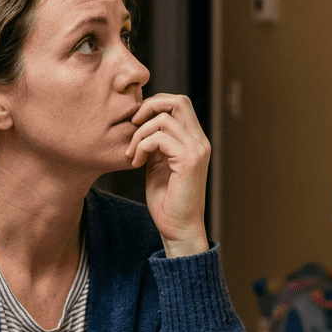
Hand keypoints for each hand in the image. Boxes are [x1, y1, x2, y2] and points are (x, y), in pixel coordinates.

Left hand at [126, 93, 209, 257]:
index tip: (136, 123)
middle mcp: (200, 141)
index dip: (155, 105)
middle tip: (132, 125)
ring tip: (131, 154)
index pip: (179, 104)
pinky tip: (136, 163)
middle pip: (178, 101)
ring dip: (139, 134)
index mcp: (194, 140)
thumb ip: (155, 143)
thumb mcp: (157, 164)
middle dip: (149, 107)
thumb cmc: (166, 200)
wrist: (178, 229)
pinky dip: (141, 146)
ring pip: (163, 119)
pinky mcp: (188, 161)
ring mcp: (196, 150)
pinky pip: (159, 138)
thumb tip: (140, 123)